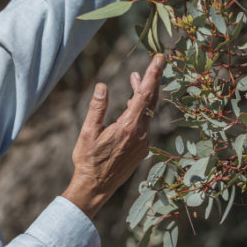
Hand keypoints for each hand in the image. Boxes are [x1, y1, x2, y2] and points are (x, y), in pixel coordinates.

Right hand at [62, 54, 164, 218]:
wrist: (95, 187)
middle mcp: (140, 134)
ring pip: (148, 112)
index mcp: (128, 127)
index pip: (144, 94)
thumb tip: (103, 86)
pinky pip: (145, 123)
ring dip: (144, 95)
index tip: (159, 59)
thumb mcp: (88, 132)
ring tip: (135, 79)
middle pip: (152, 101)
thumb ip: (97, 108)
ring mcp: (143, 143)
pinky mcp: (141, 149)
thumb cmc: (89, 160)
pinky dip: (141, 110)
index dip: (152, 75)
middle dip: (153, 80)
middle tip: (154, 63)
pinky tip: (132, 106)